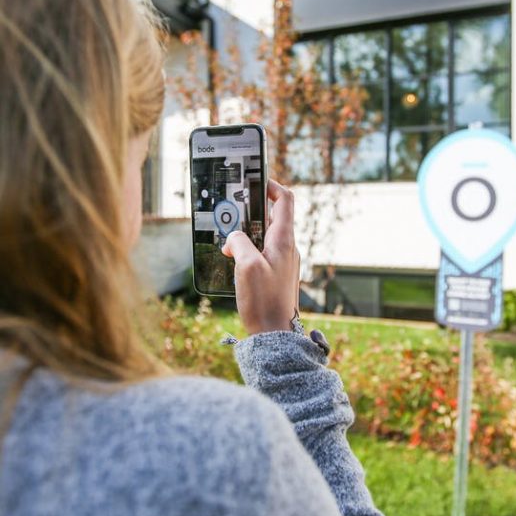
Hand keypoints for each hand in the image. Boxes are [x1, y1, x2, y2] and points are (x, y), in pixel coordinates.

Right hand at [222, 179, 299, 334]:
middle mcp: (287, 247)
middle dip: (251, 211)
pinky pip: (262, 251)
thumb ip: (239, 243)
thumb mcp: (246, 266)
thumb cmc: (264, 302)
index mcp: (283, 240)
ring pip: (265, 234)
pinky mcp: (276, 273)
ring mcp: (283, 260)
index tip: (256, 181)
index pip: (285, 201)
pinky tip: (233, 258)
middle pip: (272, 216)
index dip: (272, 186)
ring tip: (228, 238)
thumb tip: (234, 237)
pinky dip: (248, 248)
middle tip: (231, 212)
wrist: (275, 334)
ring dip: (246, 232)